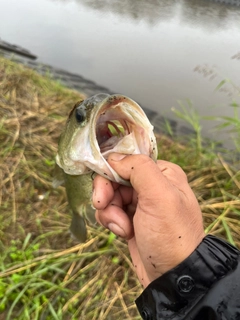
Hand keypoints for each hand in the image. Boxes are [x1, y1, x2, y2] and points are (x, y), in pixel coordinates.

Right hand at [93, 153, 204, 287]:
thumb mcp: (160, 196)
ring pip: (110, 195)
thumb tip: (114, 158)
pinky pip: (110, 211)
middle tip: (104, 207)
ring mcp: (140, 203)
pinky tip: (124, 233)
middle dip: (108, 195)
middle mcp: (151, 184)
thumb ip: (139, 169)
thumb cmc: (170, 235)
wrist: (173, 277)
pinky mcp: (131, 219)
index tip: (103, 193)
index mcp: (162, 173)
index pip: (127, 161)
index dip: (110, 173)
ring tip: (123, 228)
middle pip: (115, 178)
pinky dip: (112, 221)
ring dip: (110, 212)